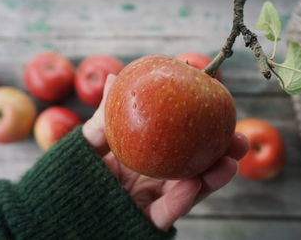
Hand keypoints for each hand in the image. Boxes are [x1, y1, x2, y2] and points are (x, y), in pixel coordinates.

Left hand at [83, 74, 247, 231]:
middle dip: (221, 153)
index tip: (220, 108)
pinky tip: (194, 183)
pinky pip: (166, 213)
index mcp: (149, 156)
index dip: (202, 127)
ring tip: (230, 163)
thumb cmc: (76, 172)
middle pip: (196, 165)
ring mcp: (154, 201)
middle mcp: (157, 178)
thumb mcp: (89, 142)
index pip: (181, 140)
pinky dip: (181, 200)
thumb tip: (112, 77)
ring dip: (213, 178)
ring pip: (191, 191)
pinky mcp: (146, 223)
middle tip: (239, 138)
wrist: (61, 211)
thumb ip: (104, 116)